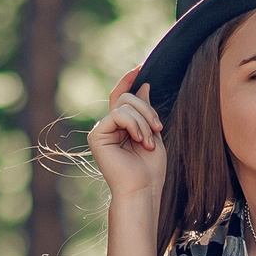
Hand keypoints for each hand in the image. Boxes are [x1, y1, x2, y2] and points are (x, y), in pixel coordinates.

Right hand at [88, 66, 166, 207]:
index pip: (122, 96)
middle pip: (126, 98)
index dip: (129, 79)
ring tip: (149, 142)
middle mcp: (108, 126)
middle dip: (147, 110)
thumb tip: (143, 86)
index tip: (142, 66)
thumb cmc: (150, 169)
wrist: (143, 189)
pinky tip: (140, 140)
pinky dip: (134, 125)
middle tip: (159, 129)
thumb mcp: (153, 133)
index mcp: (121, 126)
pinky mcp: (97, 136)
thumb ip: (146, 111)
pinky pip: (118, 115)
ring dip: (144, 121)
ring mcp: (101, 130)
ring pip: (124, 105)